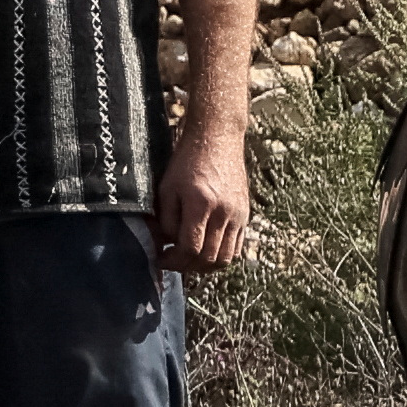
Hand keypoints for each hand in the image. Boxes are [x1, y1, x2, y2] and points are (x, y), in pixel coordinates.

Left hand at [153, 128, 253, 275]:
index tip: (161, 259)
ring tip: (190, 259)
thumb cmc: (187, 161)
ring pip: (225, 258)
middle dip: (187, 266)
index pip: (190, 248)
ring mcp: (238, 214)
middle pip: (208, 258)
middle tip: (173, 261)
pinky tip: (206, 249)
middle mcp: (223, 211)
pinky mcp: (245, 214)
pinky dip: (221, 256)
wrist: (217, 139)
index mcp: (201, 203)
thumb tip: (167, 244)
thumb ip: (166, 219)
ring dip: (206, 266)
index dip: (173, 260)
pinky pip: (237, 247)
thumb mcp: (167, 187)